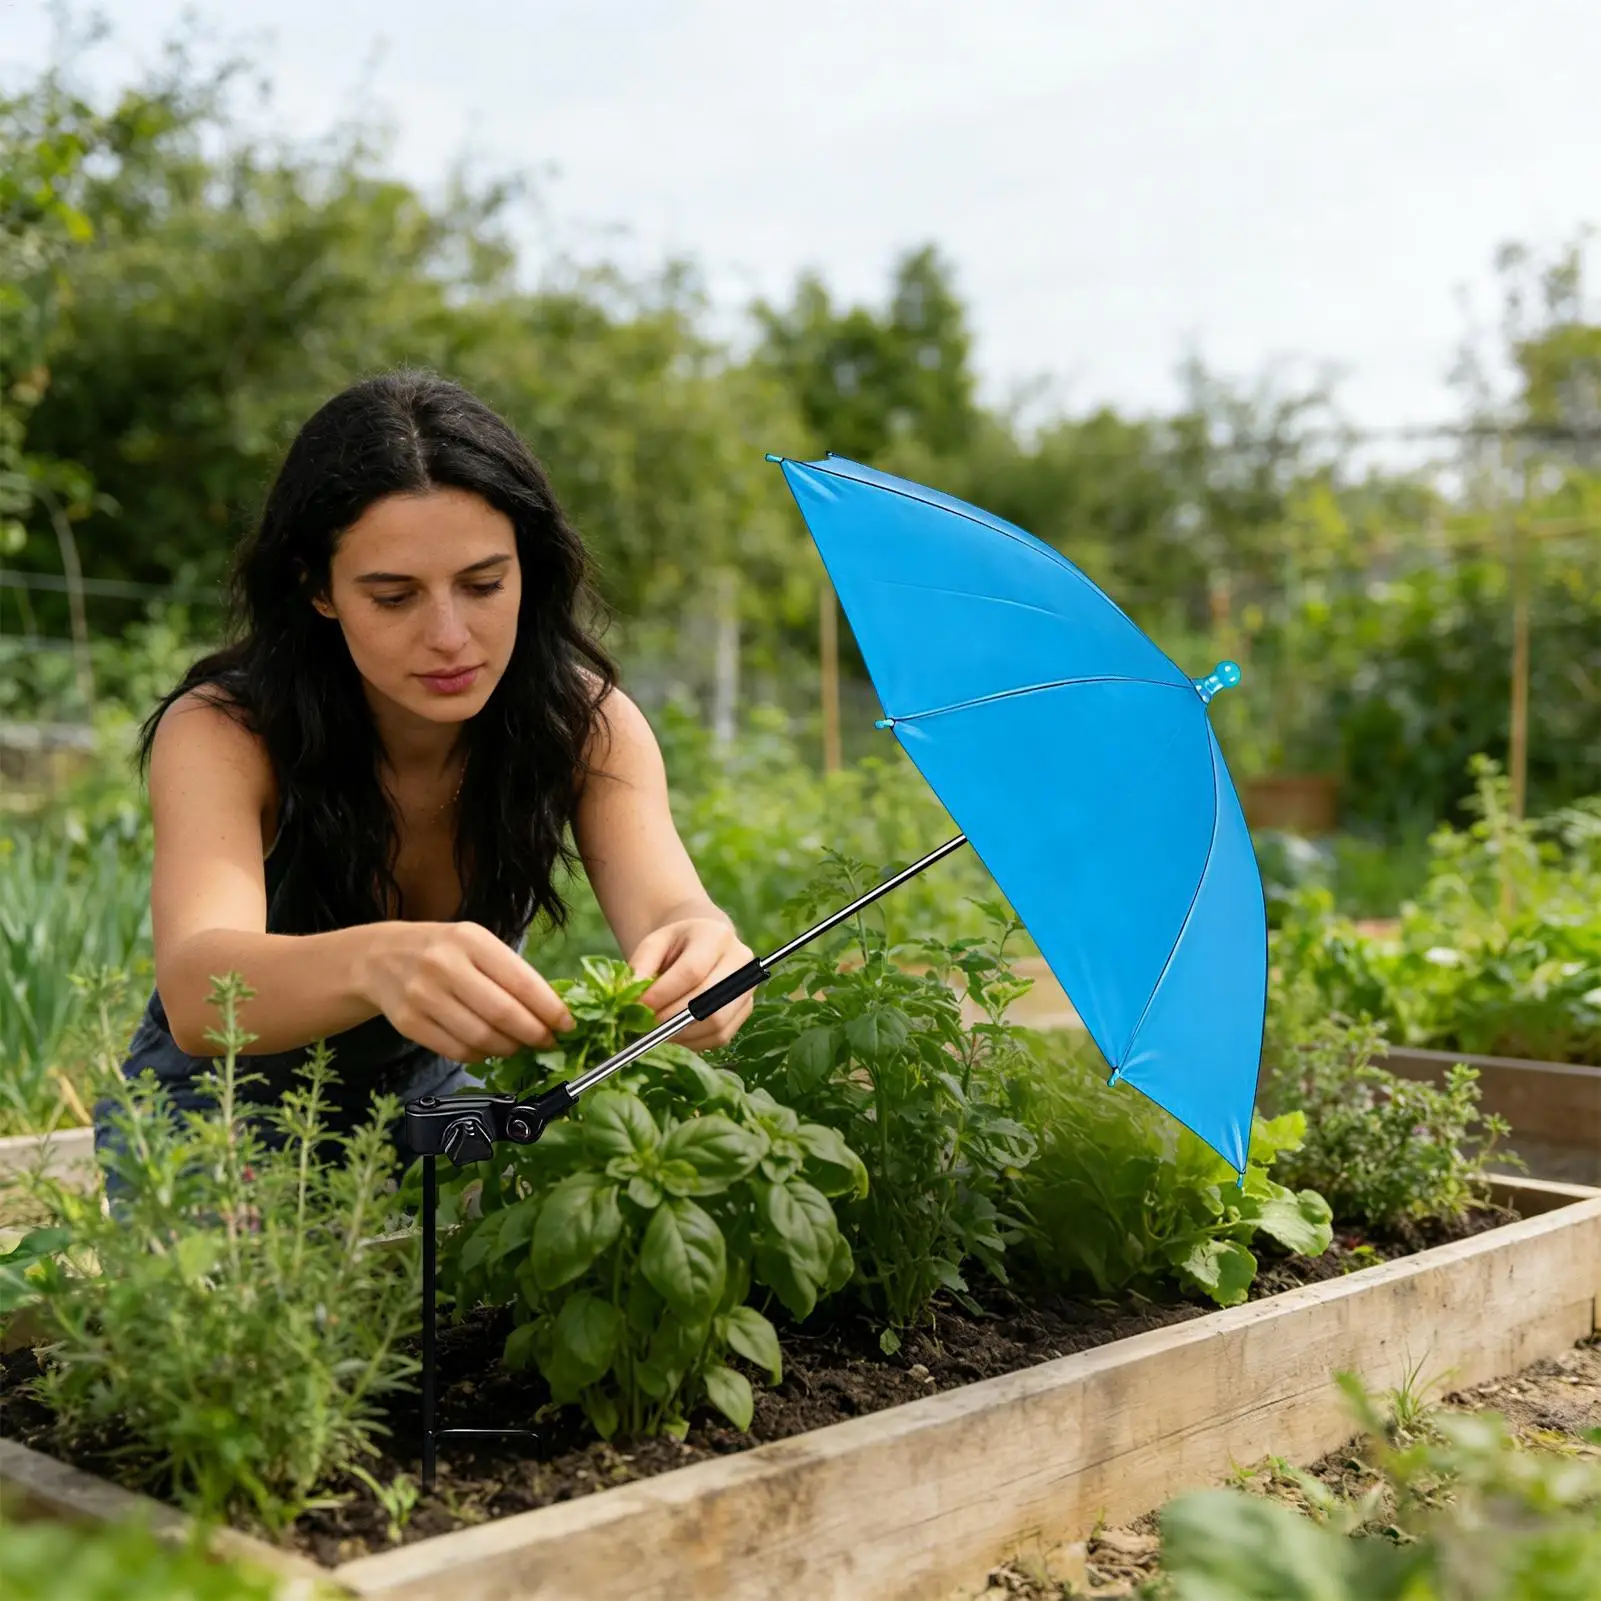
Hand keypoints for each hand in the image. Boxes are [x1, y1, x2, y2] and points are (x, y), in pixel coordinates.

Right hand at [363, 920, 574, 1063]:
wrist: (380, 957)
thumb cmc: (442, 951)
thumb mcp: (476, 944)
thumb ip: (510, 972)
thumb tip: (553, 1012)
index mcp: (470, 940)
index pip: (521, 982)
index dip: (550, 1009)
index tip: (567, 1024)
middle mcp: (444, 966)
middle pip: (503, 1014)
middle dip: (534, 1034)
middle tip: (548, 1041)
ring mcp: (422, 996)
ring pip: (481, 1038)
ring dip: (509, 1048)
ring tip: (520, 1045)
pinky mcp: (408, 1023)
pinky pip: (457, 1051)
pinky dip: (481, 1055)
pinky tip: (489, 1048)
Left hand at [628, 916, 757, 1052]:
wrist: (701, 946)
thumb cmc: (675, 946)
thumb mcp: (653, 944)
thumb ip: (640, 966)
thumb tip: (632, 998)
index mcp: (716, 936)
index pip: (692, 971)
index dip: (664, 994)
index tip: (639, 1006)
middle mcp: (741, 962)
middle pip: (709, 1001)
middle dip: (672, 1018)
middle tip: (645, 1025)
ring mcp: (747, 988)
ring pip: (716, 1023)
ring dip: (681, 1033)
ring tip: (656, 1029)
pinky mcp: (745, 1011)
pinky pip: (719, 1037)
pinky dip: (692, 1041)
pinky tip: (673, 1033)